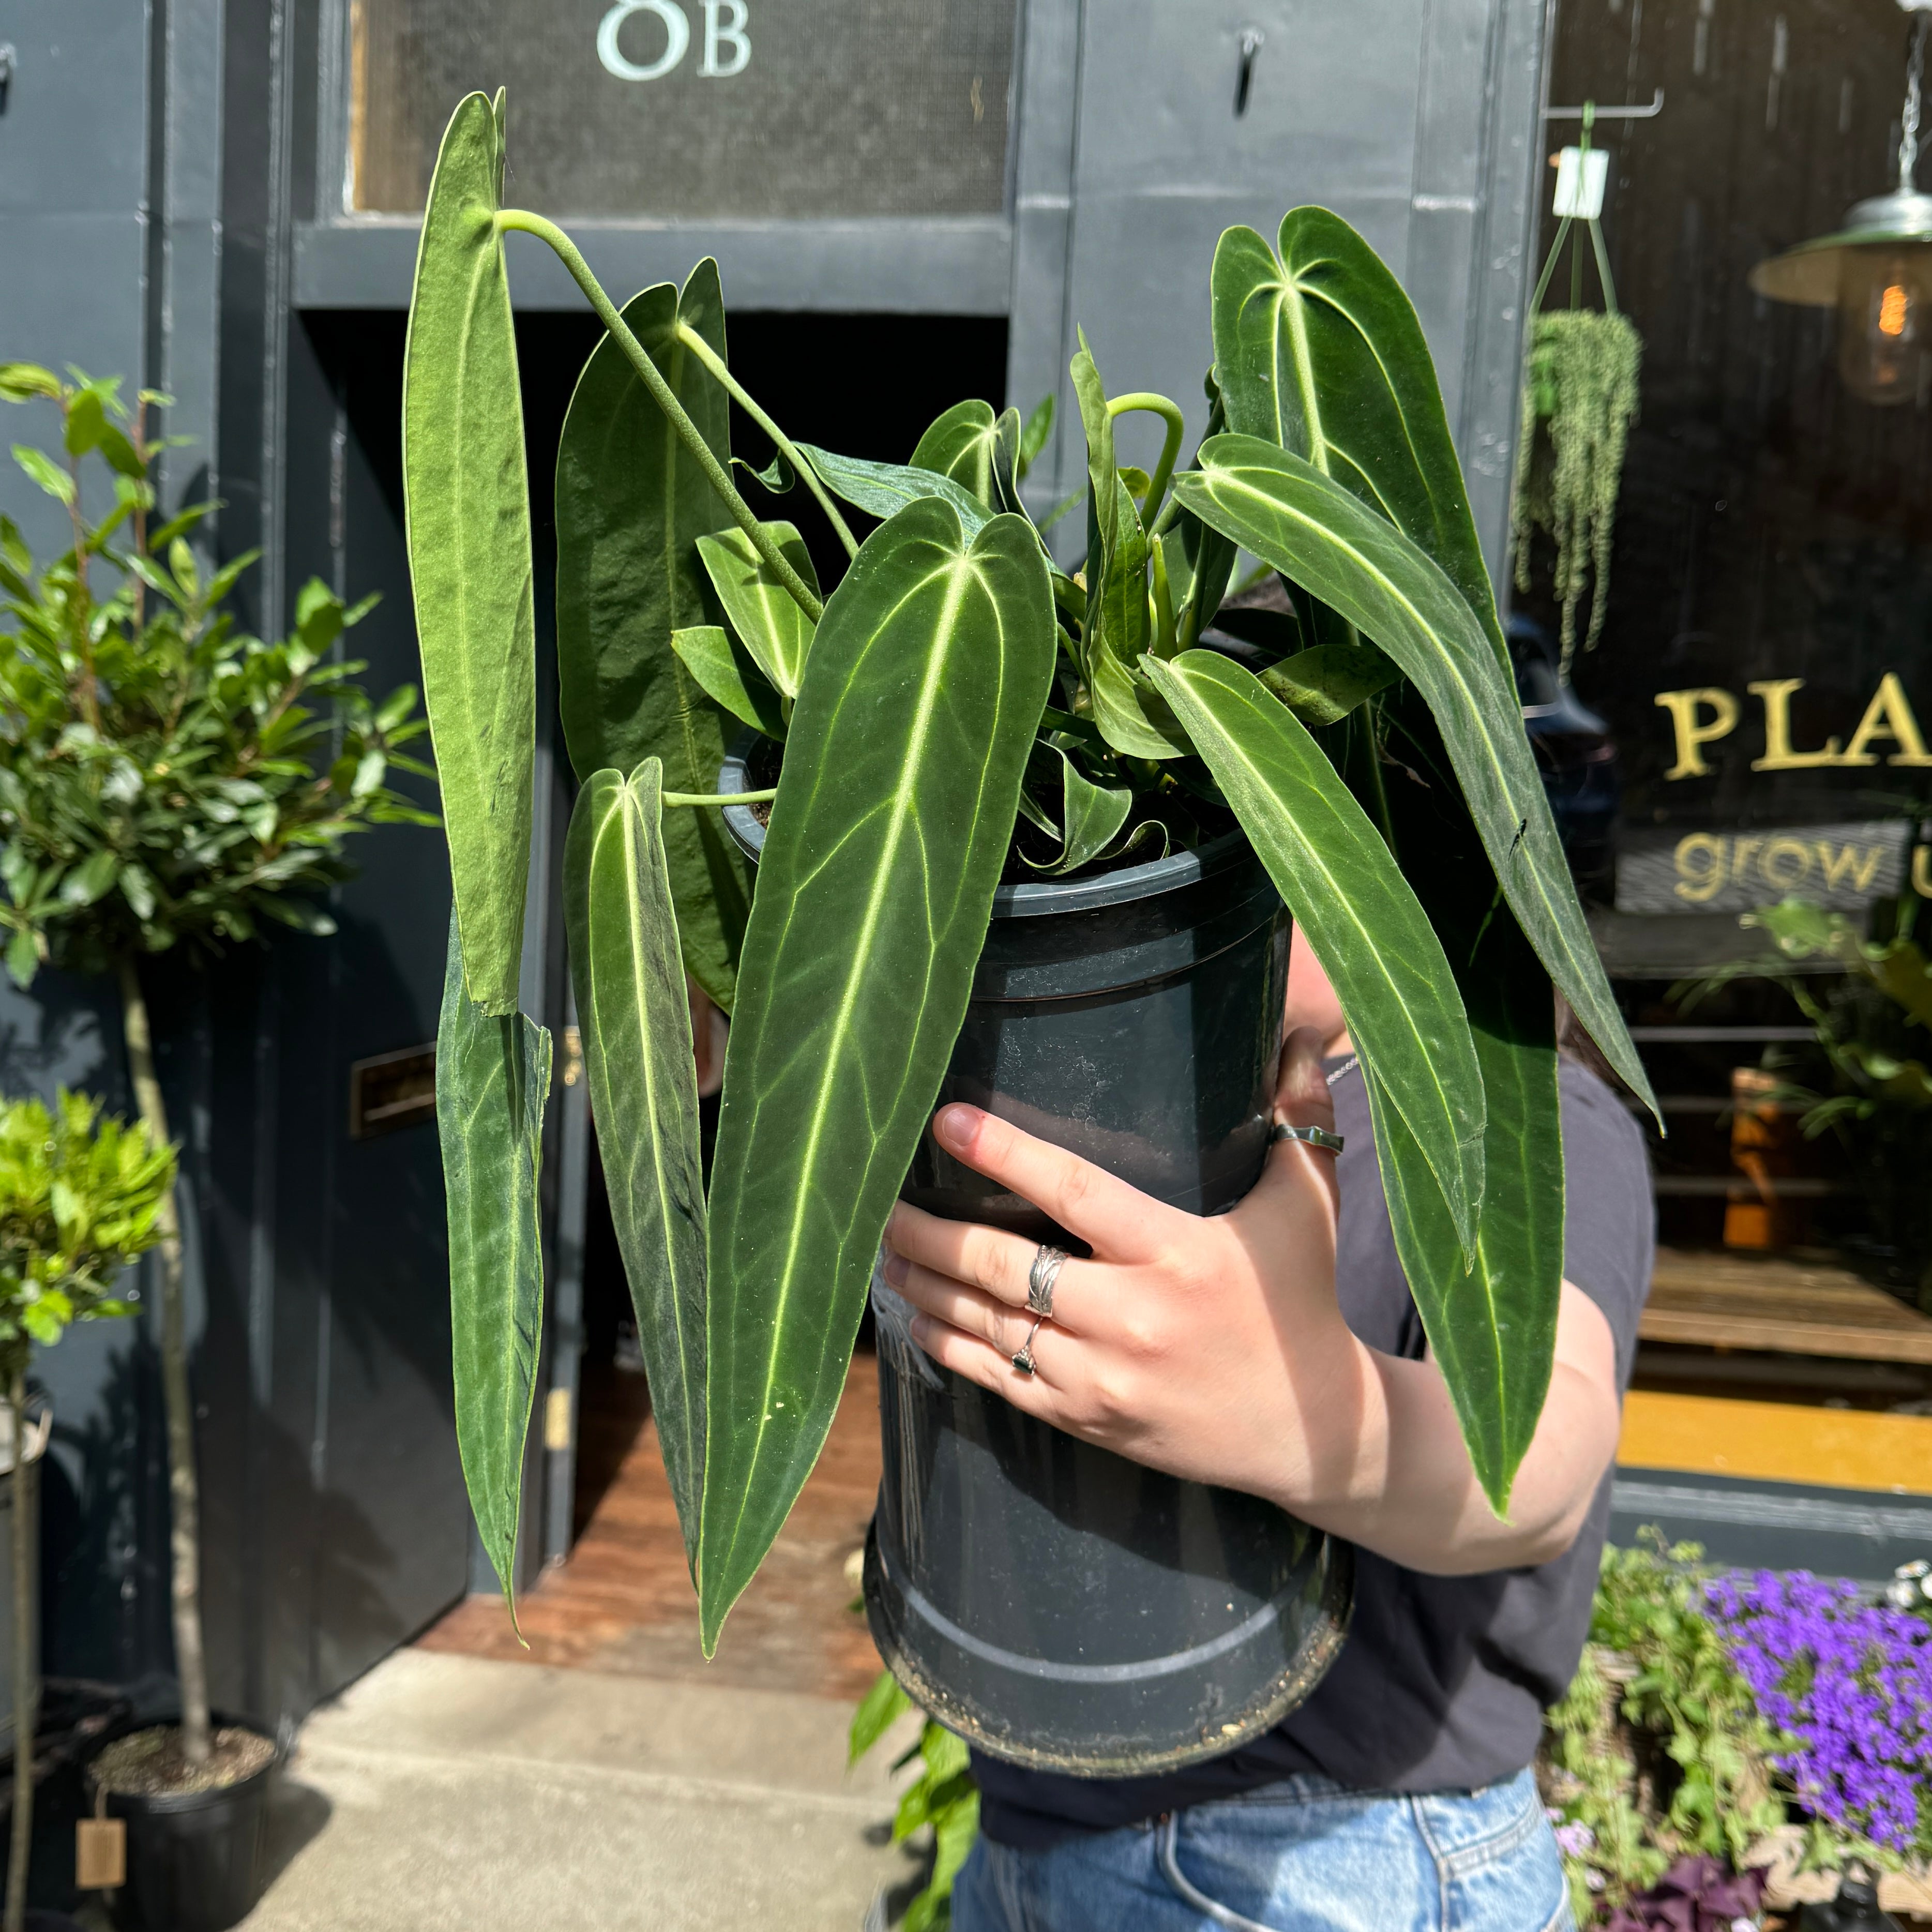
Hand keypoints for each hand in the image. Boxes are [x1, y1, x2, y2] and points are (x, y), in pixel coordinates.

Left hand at [884, 1028, 1624, 1573]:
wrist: (1313, 1432)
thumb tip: (1298, 1035)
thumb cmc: (1302, 1302)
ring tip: (878, 1255)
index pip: (1073, 1190)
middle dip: (928, 1232)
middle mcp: (1130, 1317)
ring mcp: (1100, 1377)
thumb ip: (1298, 1119)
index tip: (945, 1120)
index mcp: (1176, 1253)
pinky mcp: (1086, 1420)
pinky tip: (912, 1319)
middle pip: (1003, 1266)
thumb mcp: (1310, 1206)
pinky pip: (997, 1380)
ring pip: (986, 1325)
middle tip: (877, 1203)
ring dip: (924, 1287)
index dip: (1004, 1152)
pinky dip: (948, 1346)